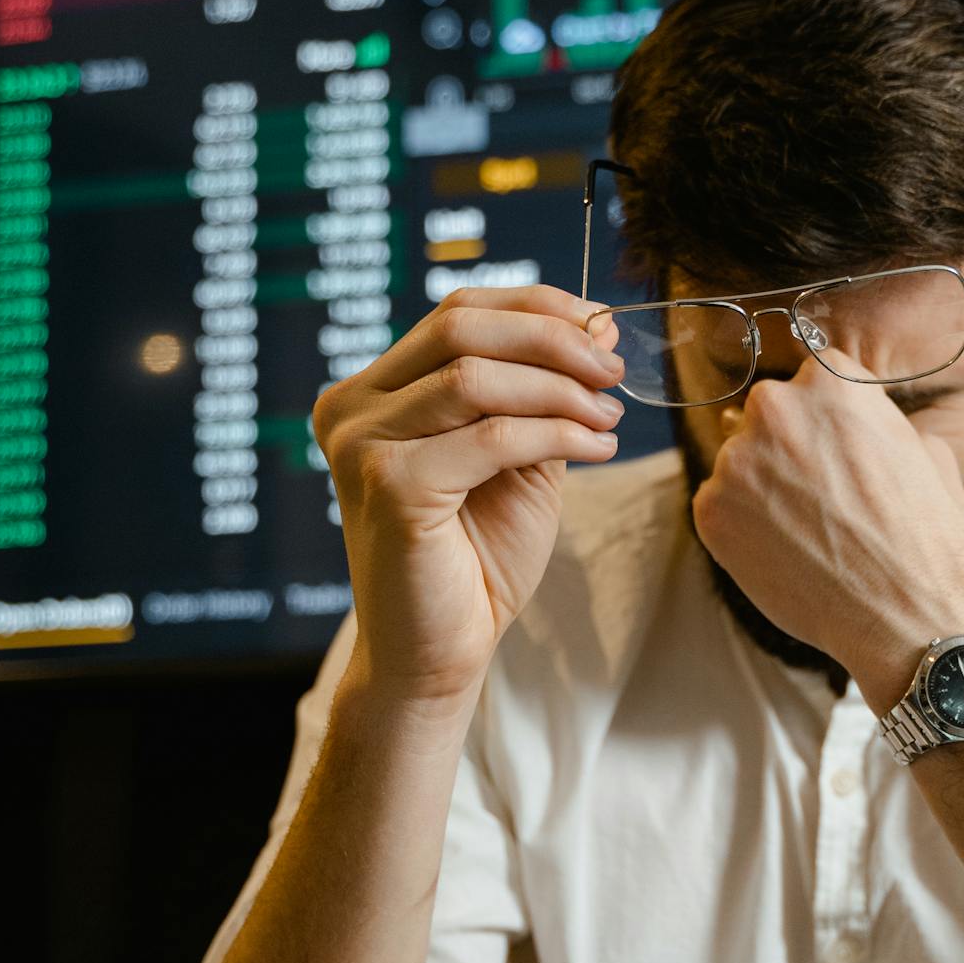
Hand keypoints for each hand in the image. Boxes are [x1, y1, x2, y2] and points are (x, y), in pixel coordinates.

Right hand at [312, 285, 624, 707]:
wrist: (439, 654)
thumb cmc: (475, 560)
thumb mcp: (517, 458)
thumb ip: (541, 394)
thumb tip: (596, 325)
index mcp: (372, 393)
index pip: (456, 312)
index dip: (535, 308)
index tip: (600, 329)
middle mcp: (352, 409)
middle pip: (460, 328)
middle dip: (552, 340)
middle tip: (612, 371)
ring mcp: (362, 445)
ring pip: (477, 379)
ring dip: (561, 390)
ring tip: (609, 416)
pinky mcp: (390, 486)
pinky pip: (491, 438)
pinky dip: (556, 435)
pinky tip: (598, 448)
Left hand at [689, 352, 963, 698]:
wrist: (907, 613)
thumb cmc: (926, 536)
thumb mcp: (924, 448)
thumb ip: (873, 420)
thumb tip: (852, 422)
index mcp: (831, 381)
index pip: (809, 380)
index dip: (824, 419)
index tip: (833, 447)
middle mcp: (775, 408)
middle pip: (768, 415)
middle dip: (787, 446)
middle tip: (819, 494)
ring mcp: (736, 460)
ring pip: (739, 461)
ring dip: (762, 487)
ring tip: (806, 531)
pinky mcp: (710, 510)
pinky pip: (719, 505)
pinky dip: (742, 526)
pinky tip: (784, 551)